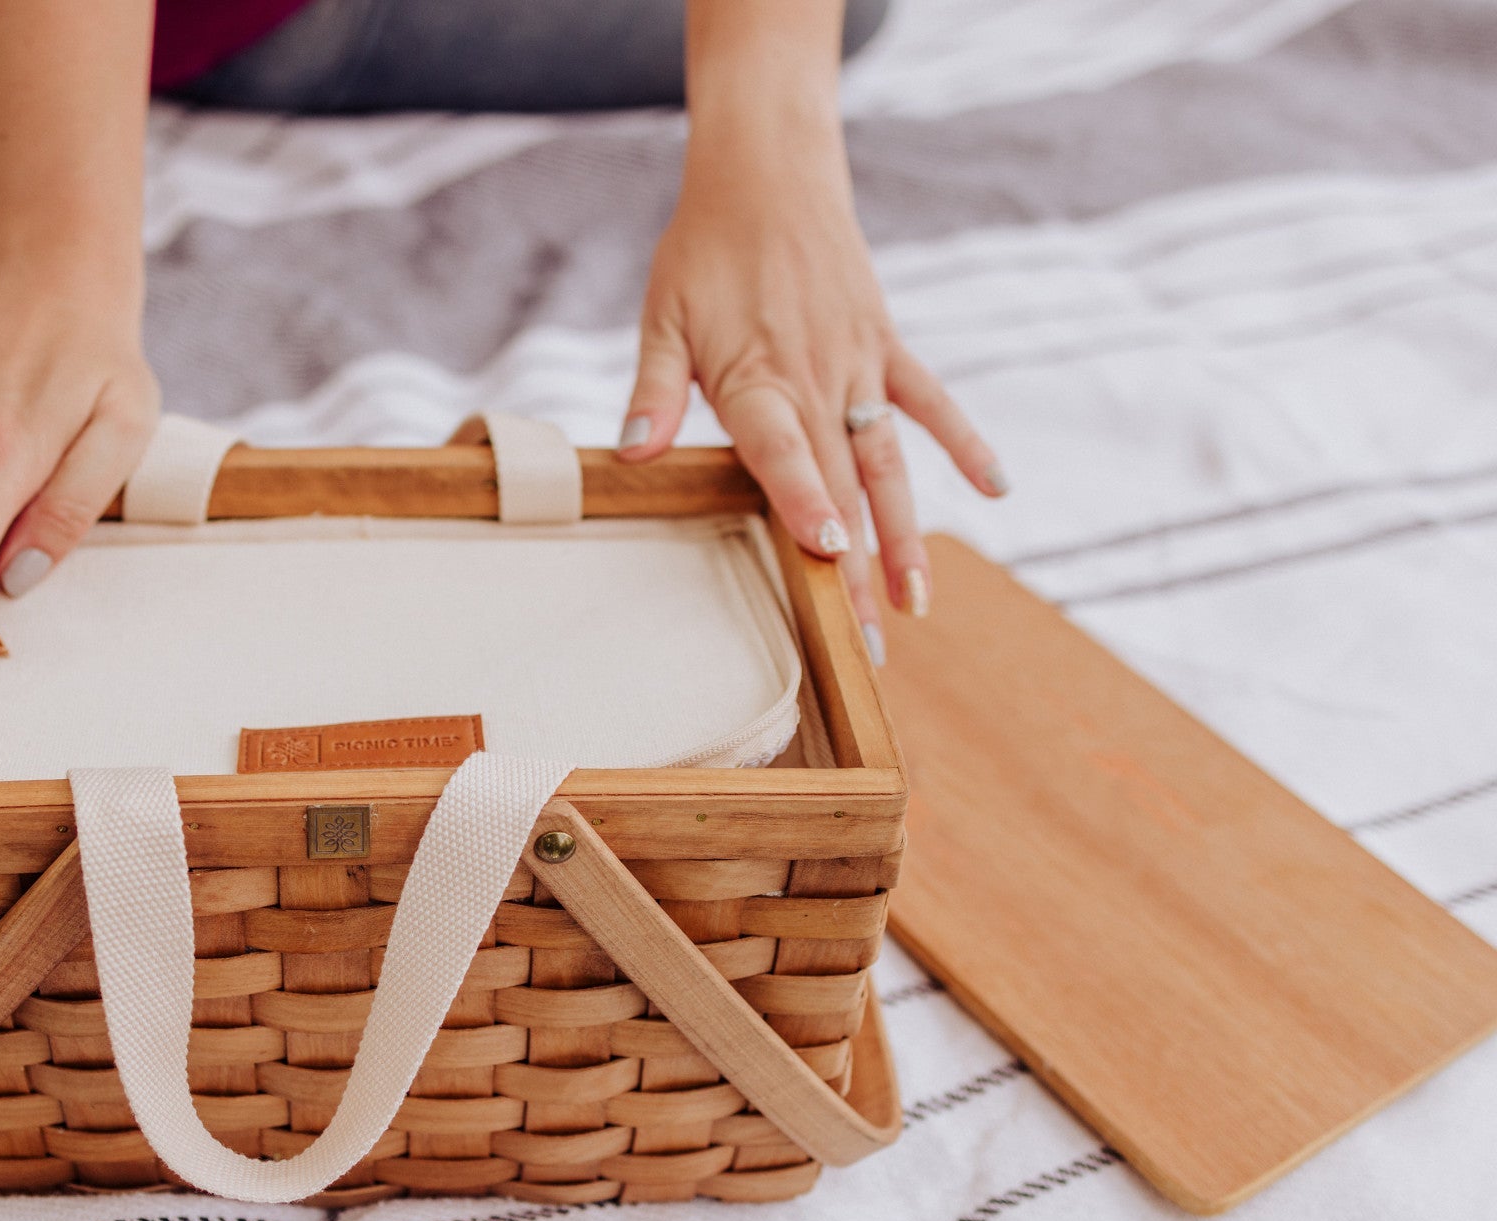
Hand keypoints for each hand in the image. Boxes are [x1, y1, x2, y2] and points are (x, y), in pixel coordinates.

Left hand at [618, 113, 1003, 661]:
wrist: (767, 174)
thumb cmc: (703, 252)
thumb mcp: (662, 316)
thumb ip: (653, 392)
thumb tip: (630, 455)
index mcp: (755, 377)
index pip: (783, 450)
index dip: (804, 499)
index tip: (831, 549)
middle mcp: (815, 378)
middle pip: (839, 484)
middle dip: (855, 566)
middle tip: (866, 640)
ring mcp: (859, 365)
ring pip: (889, 462)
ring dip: (907, 534)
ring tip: (918, 601)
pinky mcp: (886, 347)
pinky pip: (932, 401)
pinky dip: (964, 442)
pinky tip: (995, 489)